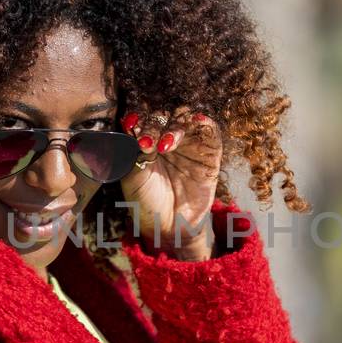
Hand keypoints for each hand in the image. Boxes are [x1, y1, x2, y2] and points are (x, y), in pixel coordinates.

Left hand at [117, 106, 221, 259]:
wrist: (170, 226)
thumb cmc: (146, 201)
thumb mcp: (134, 176)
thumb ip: (137, 151)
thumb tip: (138, 128)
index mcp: (146, 141)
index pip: (144, 120)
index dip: (139, 118)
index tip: (131, 124)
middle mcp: (167, 138)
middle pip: (164, 116)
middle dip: (155, 125)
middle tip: (147, 141)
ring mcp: (189, 143)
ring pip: (185, 119)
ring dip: (175, 126)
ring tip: (166, 144)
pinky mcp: (210, 151)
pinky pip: (210, 129)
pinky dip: (204, 122)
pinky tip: (195, 121)